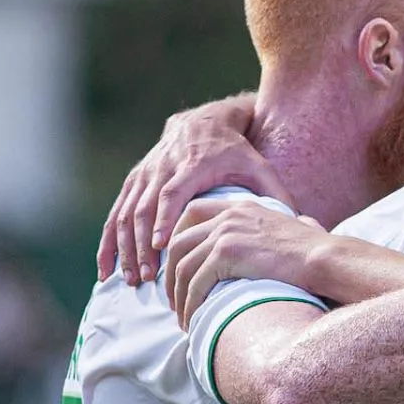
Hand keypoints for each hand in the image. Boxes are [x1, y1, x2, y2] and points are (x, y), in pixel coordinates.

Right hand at [97, 94, 282, 284]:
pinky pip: (115, 215)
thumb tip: (298, 221)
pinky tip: (106, 271)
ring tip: (130, 280)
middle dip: (141, 245)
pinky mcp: (133, 183)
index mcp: (191, 166)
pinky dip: (109, 243)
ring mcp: (143, 176)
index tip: (160, 246)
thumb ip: (275, 191)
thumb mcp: (259, 165)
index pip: (171, 193)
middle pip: (142, 209)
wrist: (204, 122)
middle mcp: (161, 169)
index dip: (163, 219)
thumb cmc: (235, 151)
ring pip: (125, 214)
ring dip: (124, 248)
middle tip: (147, 278)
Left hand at [163, 200, 330, 327]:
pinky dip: (189, 305)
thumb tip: (281, 239)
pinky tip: (192, 320)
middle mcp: (227, 216)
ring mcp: (225, 234)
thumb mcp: (284, 229)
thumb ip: (267, 231)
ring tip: (182, 317)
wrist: (323, 258)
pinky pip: (195, 284)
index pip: (192, 213)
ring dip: (178, 297)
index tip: (177, 264)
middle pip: (178, 243)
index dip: (176, 238)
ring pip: (183, 267)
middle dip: (170, 275)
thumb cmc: (313, 252)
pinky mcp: (226, 255)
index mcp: (239, 207)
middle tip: (173, 299)